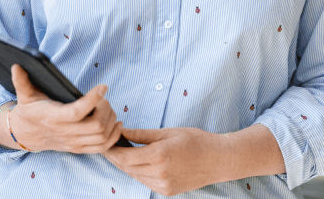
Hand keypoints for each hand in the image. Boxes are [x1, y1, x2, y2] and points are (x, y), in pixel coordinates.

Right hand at [4, 64, 122, 152]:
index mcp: (53, 117)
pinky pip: (102, 148)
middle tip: (104, 97)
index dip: (93, 99)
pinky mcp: (79, 149)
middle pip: (95, 125)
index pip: (77, 111)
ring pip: (101, 136)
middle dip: (105, 108)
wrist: (26, 135)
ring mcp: (73, 143)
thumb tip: (16, 65)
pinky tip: (116, 123)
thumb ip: (21, 81)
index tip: (103, 86)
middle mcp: (65, 132)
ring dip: (111, 120)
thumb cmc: (29, 110)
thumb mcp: (24, 95)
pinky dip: (114, 136)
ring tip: (108, 107)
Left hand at [104, 127, 229, 195]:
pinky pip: (145, 182)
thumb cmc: (195, 140)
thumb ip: (143, 134)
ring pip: (135, 176)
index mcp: (159, 156)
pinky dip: (138, 171)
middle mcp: (159, 174)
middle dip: (115, 157)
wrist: (218, 160)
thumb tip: (123, 131)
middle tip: (108, 144)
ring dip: (126, 165)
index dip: (112, 150)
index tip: (105, 140)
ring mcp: (163, 186)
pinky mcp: (166, 192)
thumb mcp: (168, 132)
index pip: (125, 157)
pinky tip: (138, 161)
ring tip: (121, 151)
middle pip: (127, 168)